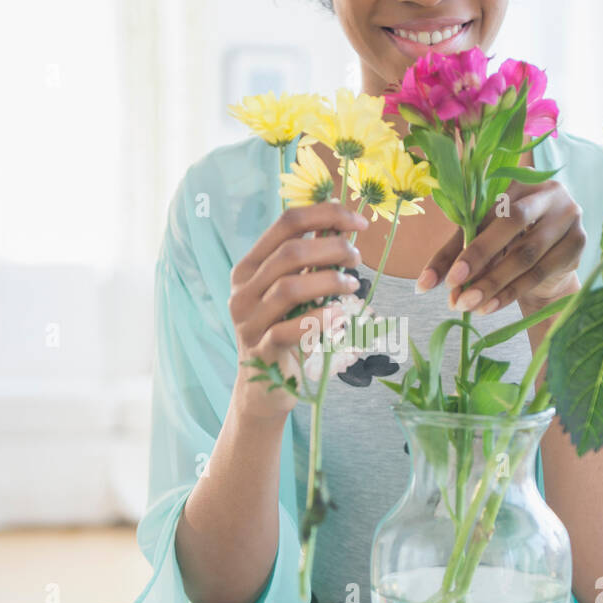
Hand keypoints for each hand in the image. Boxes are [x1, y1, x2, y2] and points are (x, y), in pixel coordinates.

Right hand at [229, 202, 366, 417]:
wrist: (262, 388)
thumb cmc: (284, 330)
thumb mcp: (294, 291)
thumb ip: (311, 261)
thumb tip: (341, 224)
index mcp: (249, 266)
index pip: (286, 223)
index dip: (327, 214)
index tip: (360, 223)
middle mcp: (243, 290)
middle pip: (290, 252)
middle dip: (333, 249)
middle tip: (357, 259)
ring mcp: (248, 321)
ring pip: (289, 288)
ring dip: (329, 282)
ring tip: (351, 287)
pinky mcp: (260, 351)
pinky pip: (289, 330)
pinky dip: (320, 319)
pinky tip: (340, 317)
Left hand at [416, 179, 585, 316]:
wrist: (551, 261)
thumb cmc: (509, 242)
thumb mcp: (482, 239)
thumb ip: (455, 254)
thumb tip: (424, 285)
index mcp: (516, 181)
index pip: (486, 212)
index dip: (466, 246)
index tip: (447, 279)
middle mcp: (546, 192)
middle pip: (513, 223)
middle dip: (482, 260)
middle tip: (458, 295)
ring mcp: (568, 215)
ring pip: (528, 253)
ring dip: (496, 284)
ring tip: (471, 306)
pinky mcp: (579, 241)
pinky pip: (542, 270)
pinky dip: (514, 292)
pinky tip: (492, 306)